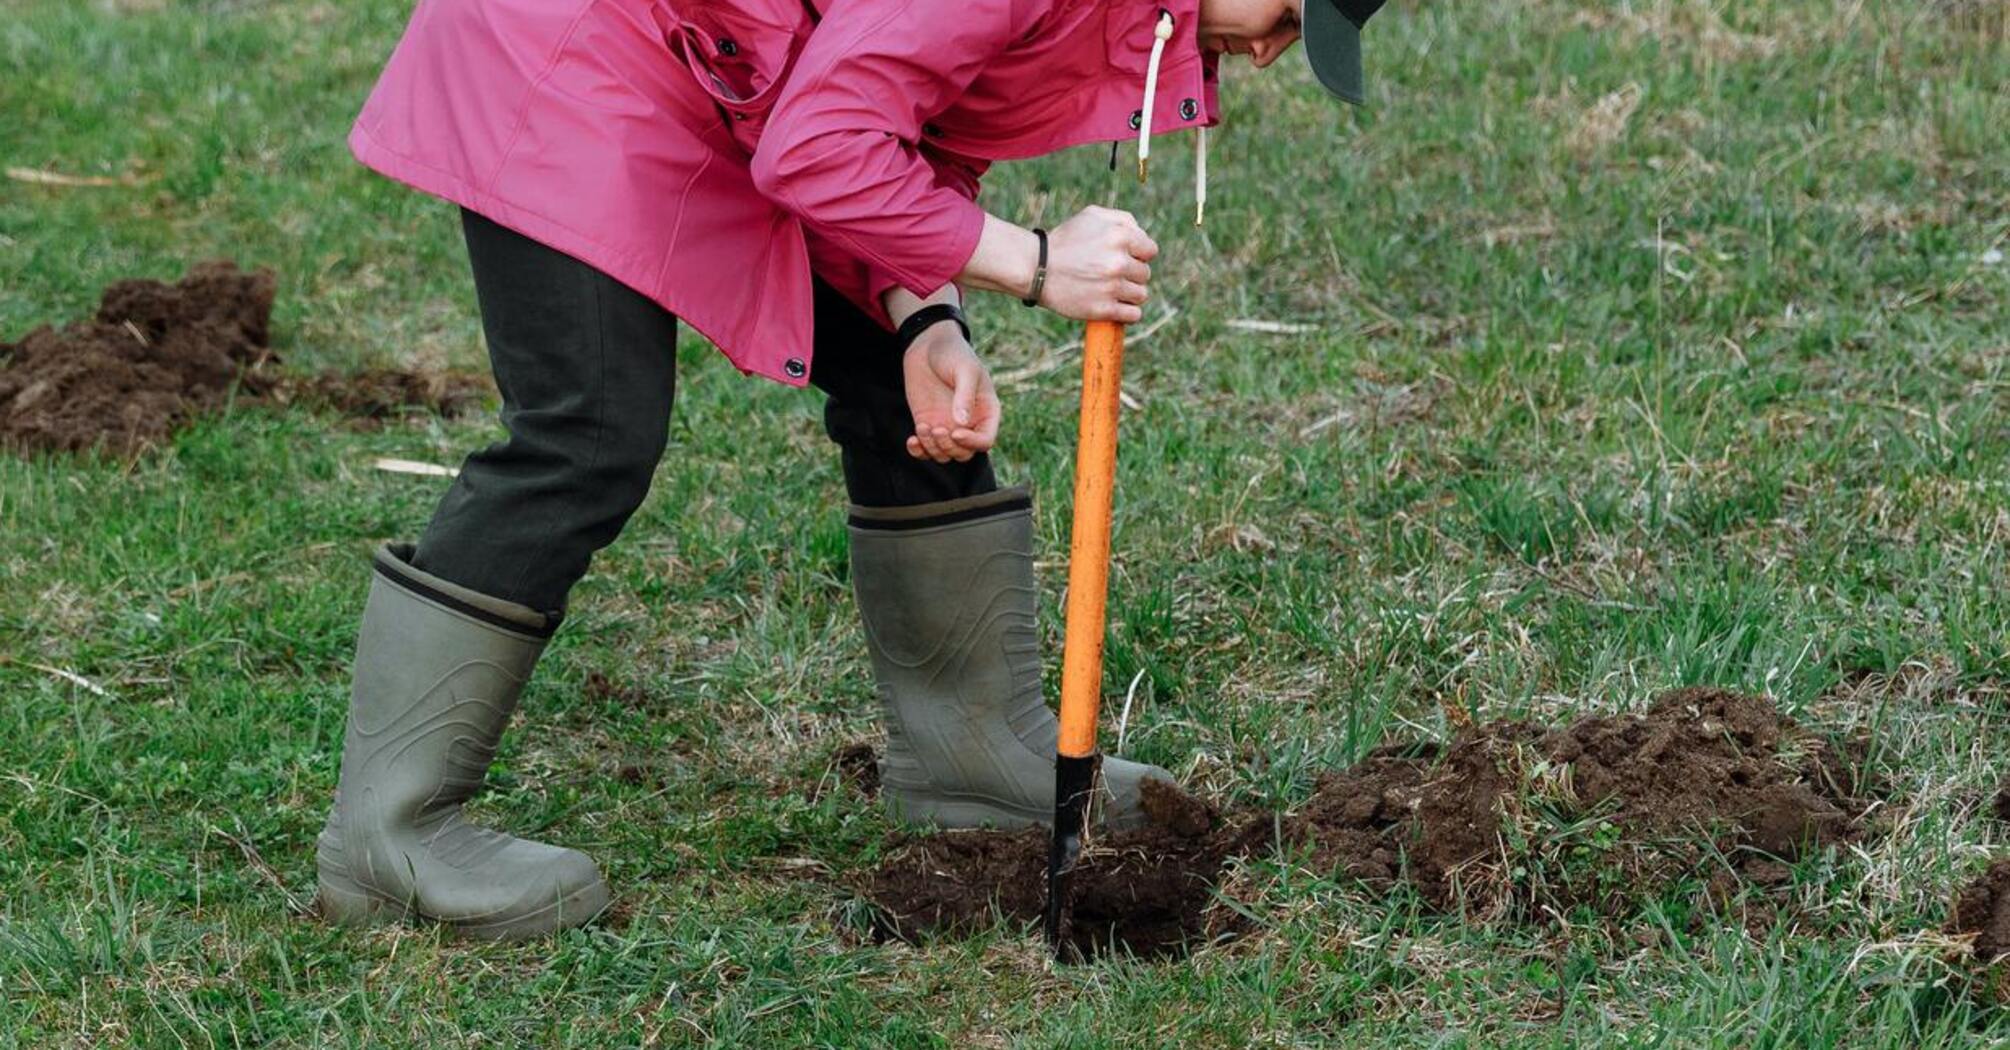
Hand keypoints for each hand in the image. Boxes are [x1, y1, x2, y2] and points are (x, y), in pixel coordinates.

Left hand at [902, 323, 998, 462]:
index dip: (972, 443)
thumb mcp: (964, 370)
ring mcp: (947, 426)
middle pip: (963, 453)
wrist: (928, 345)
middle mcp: (968, 424)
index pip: (985, 440)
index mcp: (986, 412)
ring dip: (932, 448)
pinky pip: (925, 449)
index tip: (955, 432)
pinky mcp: (928, 425)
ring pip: (944, 454)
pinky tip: (912, 440)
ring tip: (923, 427)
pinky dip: (918, 451)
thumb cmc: (953, 353)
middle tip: (936, 429)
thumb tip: (962, 424)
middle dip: (949, 447)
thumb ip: (964, 396)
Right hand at [1038, 206, 1157, 322]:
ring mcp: (1111, 287)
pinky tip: (1115, 306)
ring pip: (1141, 295)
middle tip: (1110, 274)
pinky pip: (1133, 315)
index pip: (1151, 251)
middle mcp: (1118, 262)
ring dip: (1129, 294)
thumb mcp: (1092, 216)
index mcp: (1120, 236)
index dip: (1138, 254)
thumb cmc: (1066, 240)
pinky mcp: (1103, 309)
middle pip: (1145, 274)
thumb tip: (1143, 237)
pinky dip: (1127, 313)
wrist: (1036, 268)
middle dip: (1131, 274)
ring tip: (1111, 290)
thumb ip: (1124, 219)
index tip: (1123, 257)